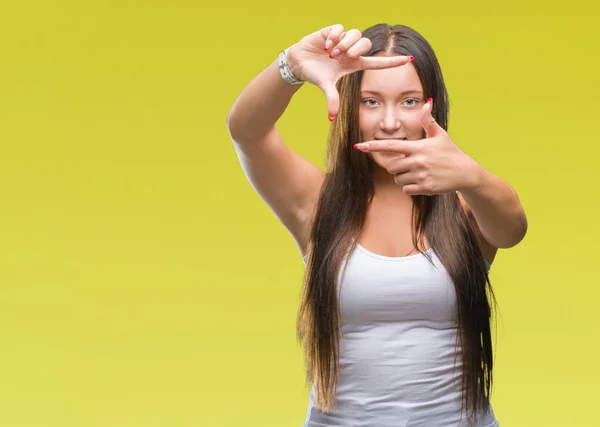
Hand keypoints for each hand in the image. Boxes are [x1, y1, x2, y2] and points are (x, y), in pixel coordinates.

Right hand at [287, 24, 413, 119]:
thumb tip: (331, 118)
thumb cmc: (315, 74)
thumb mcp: (325, 86)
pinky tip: (325, 45)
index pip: (378, 63)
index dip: (392, 62)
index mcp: (354, 64)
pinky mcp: (332, 31)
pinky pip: (340, 28)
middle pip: (366, 43)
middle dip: (355, 49)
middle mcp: (351, 51)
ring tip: (331, 53)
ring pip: (355, 34)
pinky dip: (334, 36)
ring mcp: (342, 40)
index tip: (409, 60)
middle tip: (340, 57)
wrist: (299, 63)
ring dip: (344, 44)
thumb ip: (331, 99)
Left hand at [354, 99, 481, 194]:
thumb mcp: (440, 135)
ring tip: (418, 172)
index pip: (391, 145)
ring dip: (403, 177)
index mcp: (418, 147)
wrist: (465, 172)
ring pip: (397, 179)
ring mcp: (421, 175)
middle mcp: (418, 161)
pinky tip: (422, 182)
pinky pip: (405, 189)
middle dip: (396, 166)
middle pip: (391, 166)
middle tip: (410, 164)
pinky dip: (410, 187)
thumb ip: (428, 120)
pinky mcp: (425, 188)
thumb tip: (426, 102)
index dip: (374, 146)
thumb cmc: (450, 152)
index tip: (360, 146)